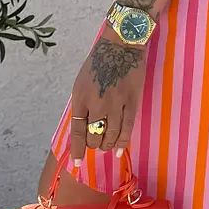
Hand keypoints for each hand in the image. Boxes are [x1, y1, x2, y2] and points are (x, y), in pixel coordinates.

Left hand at [70, 28, 146, 164]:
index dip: (77, 150)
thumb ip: (82, 104)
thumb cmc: (99, 62)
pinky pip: (127, 128)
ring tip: (107, 146)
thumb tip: (84, 127)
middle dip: (94, 144)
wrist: (121, 44)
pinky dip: (122, 142)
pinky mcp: (132, 101)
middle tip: (97, 144)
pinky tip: (119, 151)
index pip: (77, 131)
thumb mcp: (81, 82)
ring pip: (110, 135)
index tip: (77, 163)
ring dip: (107, 144)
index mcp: (81, 97)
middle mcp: (96, 103)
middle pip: (93, 135)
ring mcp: (115, 103)